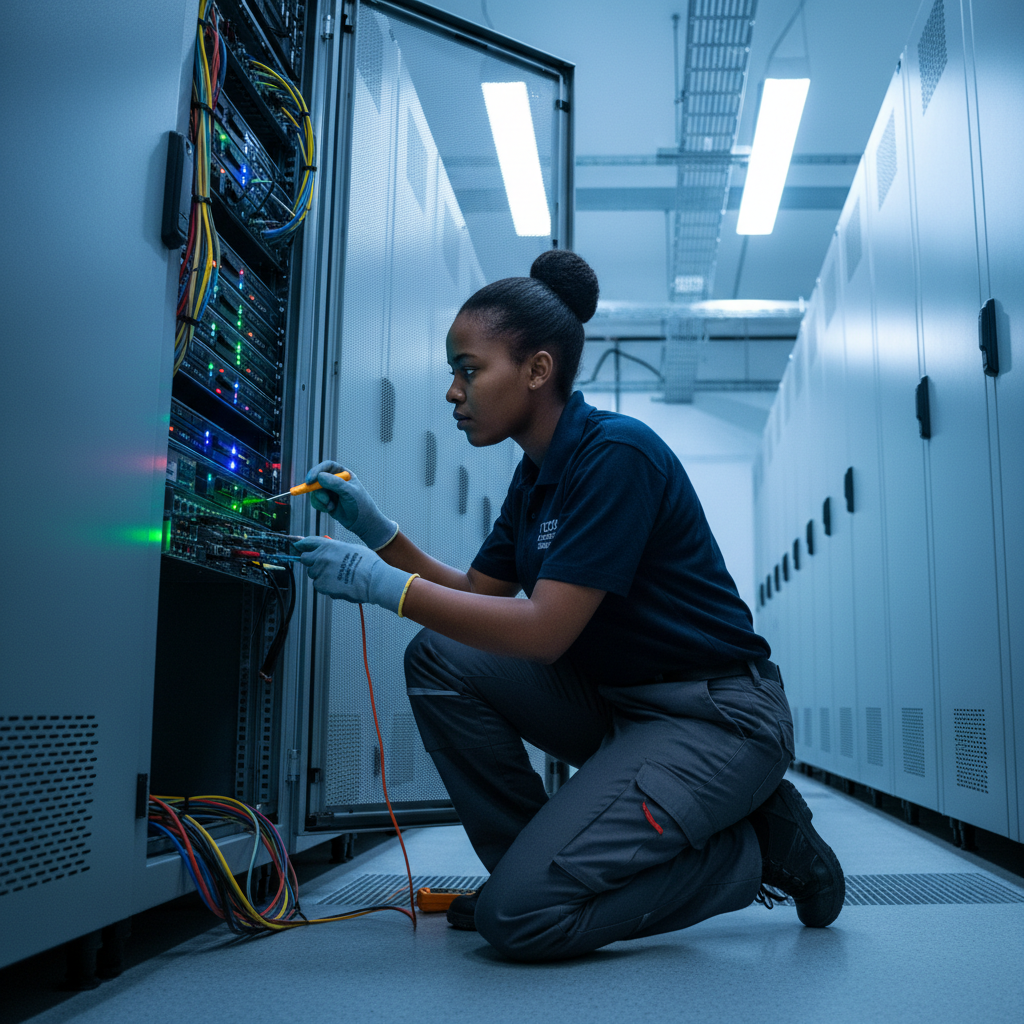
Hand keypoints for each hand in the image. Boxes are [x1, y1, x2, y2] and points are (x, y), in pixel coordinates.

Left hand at [293, 536, 414, 612]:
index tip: (298, 546)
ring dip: (321, 575)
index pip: (308, 542)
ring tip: (337, 577)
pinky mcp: (322, 586)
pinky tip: (338, 584)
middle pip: (306, 559)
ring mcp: (320, 572)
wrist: (373, 579)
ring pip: (313, 574)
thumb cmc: (367, 563)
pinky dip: (326, 586)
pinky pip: (319, 585)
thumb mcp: (351, 548)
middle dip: (312, 562)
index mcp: (328, 545)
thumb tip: (330, 551)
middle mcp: (321, 557)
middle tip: (324, 565)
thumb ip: (336, 549)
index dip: (302, 544)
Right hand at [304, 461, 397, 550]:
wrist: (362, 522)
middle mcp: (335, 480)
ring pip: (314, 491)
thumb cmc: (360, 505)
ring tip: (331, 506)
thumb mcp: (350, 492)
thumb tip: (320, 476)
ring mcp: (330, 491)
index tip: (310, 480)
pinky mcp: (326, 501)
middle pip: (317, 478)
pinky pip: (315, 501)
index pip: (327, 466)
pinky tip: (329, 510)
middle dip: (317, 490)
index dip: (316, 470)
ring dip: (320, 500)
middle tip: (325, 500)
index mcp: (343, 473)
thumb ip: (336, 483)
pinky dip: (319, 505)